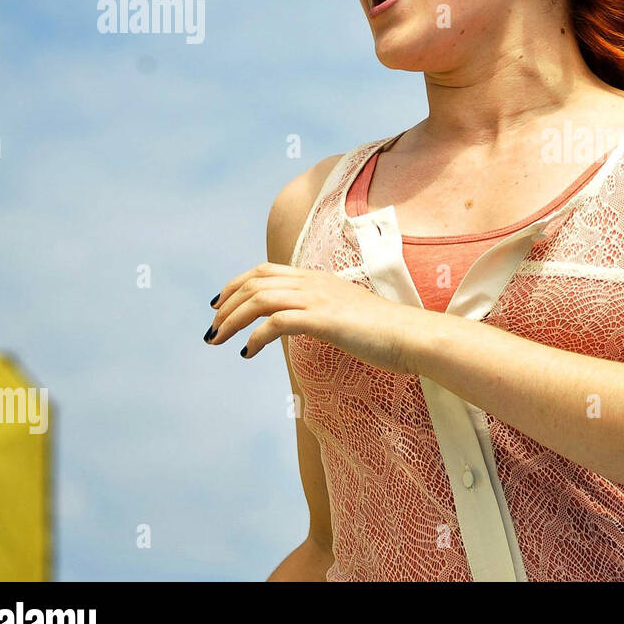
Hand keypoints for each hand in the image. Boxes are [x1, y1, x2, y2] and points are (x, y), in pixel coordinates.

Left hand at [203, 262, 420, 372]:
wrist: (411, 335)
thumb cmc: (385, 332)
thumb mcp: (347, 314)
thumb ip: (323, 312)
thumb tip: (302, 325)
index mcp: (318, 278)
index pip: (266, 271)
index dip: (236, 284)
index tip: (219, 305)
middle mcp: (314, 282)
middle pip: (255, 282)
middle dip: (226, 304)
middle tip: (212, 329)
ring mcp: (318, 299)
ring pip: (259, 299)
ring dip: (231, 320)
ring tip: (219, 341)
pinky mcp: (323, 319)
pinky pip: (275, 323)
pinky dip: (255, 336)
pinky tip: (247, 352)